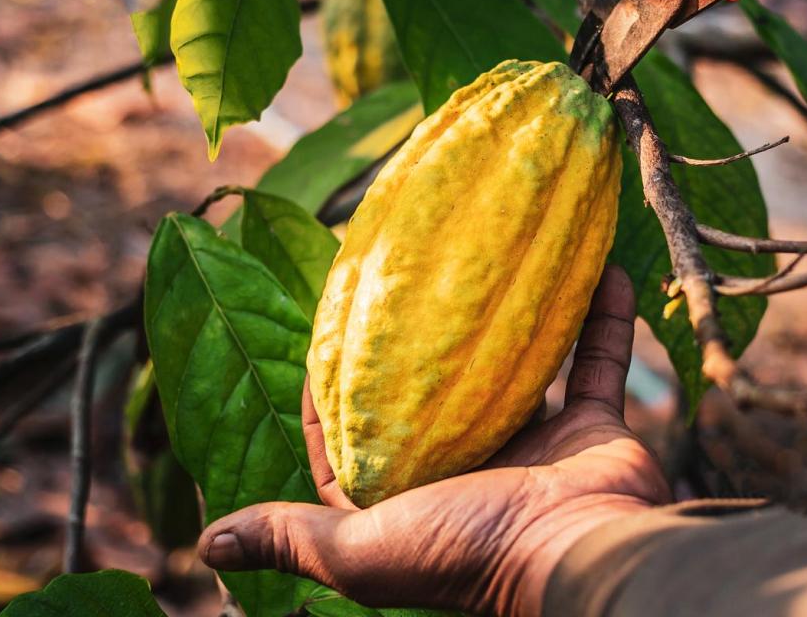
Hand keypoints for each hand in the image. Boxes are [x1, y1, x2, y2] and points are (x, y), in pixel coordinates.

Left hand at [198, 267, 670, 616]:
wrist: (581, 556)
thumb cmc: (468, 551)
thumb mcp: (362, 551)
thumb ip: (292, 539)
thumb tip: (207, 544)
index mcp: (411, 496)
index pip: (354, 438)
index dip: (330, 387)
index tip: (325, 324)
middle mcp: (470, 466)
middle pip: (435, 392)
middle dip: (420, 336)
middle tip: (409, 267)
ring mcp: (535, 444)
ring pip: (516, 363)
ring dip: (511, 312)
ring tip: (494, 250)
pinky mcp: (590, 428)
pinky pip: (594, 361)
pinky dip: (599, 316)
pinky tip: (596, 264)